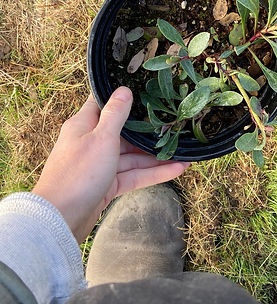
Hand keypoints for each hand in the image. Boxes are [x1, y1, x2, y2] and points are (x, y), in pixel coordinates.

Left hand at [31, 88, 189, 243]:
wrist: (62, 217)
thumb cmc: (78, 173)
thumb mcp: (101, 138)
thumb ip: (116, 114)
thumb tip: (123, 90)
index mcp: (84, 126)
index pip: (104, 104)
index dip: (122, 96)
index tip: (145, 89)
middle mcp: (92, 143)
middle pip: (125, 133)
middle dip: (149, 131)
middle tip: (175, 124)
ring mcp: (101, 165)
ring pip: (133, 156)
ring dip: (157, 155)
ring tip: (185, 151)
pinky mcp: (109, 184)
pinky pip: (136, 175)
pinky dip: (155, 173)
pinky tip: (177, 169)